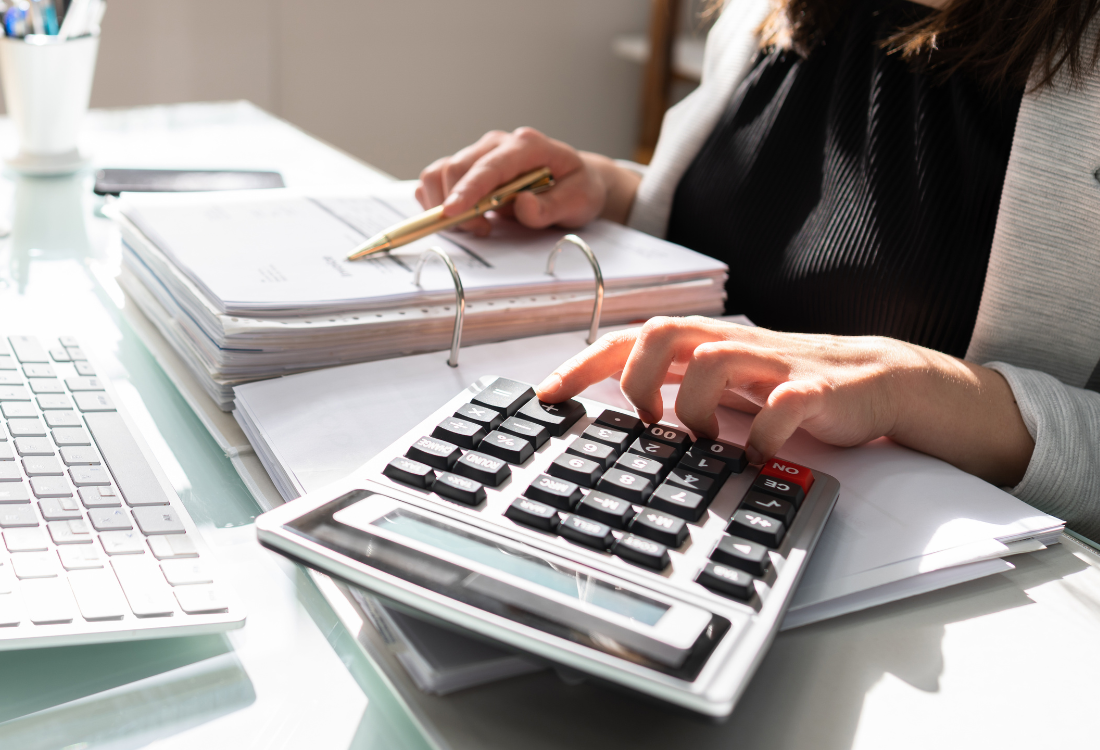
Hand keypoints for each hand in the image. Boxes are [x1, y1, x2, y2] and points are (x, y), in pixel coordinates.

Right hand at [415, 127, 640, 234]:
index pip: (489, 166)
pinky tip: (464, 215)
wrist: (576, 181)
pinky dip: (438, 200)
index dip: (467, 190)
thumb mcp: (579, 201)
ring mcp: (481, 153)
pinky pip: (437, 179)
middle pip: (456, 167)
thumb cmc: (578, 188)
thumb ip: (551, 207)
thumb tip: (523, 206)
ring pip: (440, 172)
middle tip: (481, 230)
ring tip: (477, 224)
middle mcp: (498, 143)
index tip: (452, 213)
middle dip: (456, 205)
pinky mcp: (470, 167)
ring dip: (444, 203)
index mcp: (527, 146)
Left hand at [535, 316, 1034, 485]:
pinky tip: (759, 458)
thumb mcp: (723, 385)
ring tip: (702, 442)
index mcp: (705, 345)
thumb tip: (617, 411)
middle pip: (664, 332)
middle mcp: (732, 346)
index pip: (632, 339)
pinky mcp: (816, 389)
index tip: (547, 395)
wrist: (875, 380)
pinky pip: (785, 404)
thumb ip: (677, 387)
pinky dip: (765, 435)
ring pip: (715, 360)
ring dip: (695, 408)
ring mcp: (774, 364)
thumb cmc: (789, 385)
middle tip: (643, 419)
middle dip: (636, 376)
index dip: (585, 363)